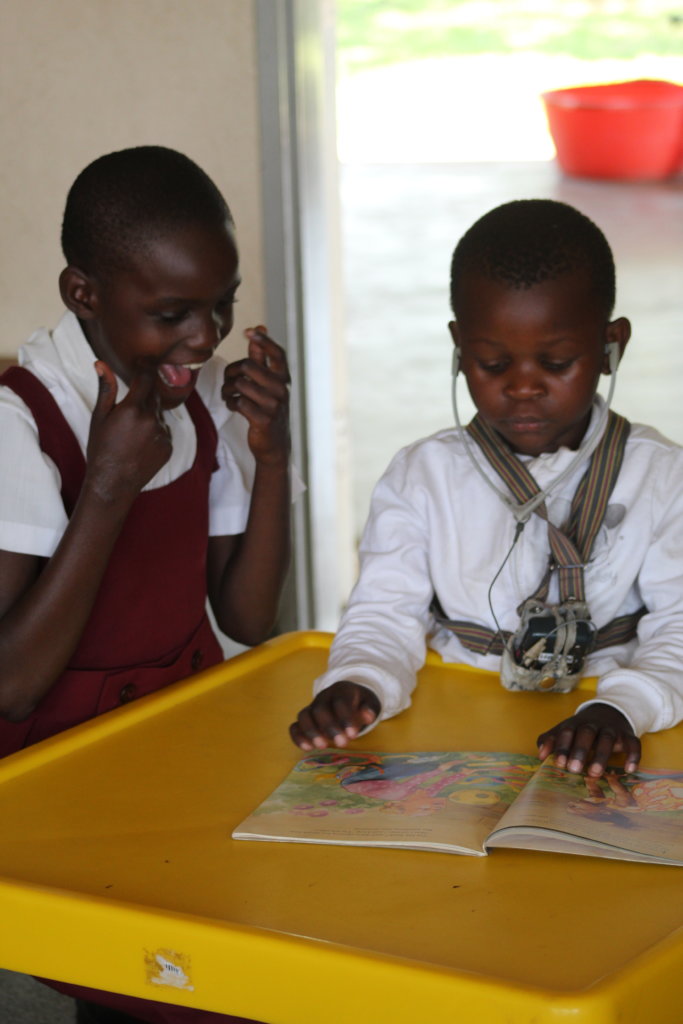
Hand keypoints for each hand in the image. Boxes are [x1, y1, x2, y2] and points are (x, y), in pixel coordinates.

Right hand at [85, 362, 171, 504]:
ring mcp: (163, 433)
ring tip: (130, 435)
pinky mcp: (169, 446)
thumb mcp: (99, 417)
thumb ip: (105, 389)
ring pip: (159, 414)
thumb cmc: (101, 449)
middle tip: (127, 412)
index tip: (141, 364)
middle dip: (143, 396)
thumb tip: (101, 363)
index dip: (145, 367)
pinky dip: (154, 432)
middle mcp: (151, 419)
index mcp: (133, 409)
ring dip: (148, 416)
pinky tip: (139, 445)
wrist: (113, 483)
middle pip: (154, 395)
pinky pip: (164, 431)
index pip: (146, 376)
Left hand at [222, 326, 290, 465]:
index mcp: (284, 378)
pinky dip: (230, 403)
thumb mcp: (268, 383)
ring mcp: (274, 405)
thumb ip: (262, 356)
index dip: (263, 339)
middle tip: (228, 381)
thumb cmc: (268, 408)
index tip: (247, 331)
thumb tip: (259, 326)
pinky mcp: (263, 420)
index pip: (277, 353)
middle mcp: (282, 390)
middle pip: (248, 366)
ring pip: (240, 384)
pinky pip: (238, 402)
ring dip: (227, 389)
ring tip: (228, 394)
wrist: (274, 445)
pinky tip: (233, 405)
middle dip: (231, 372)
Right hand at [289, 681, 380, 750]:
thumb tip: (368, 716)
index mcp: (341, 690)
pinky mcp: (306, 719)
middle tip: (342, 743)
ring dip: (311, 732)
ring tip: (322, 746)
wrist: (348, 698)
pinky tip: (307, 748)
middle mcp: (324, 697)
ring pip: (304, 715)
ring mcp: (312, 707)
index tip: (353, 735)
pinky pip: (295, 725)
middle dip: (329, 727)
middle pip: (320, 709)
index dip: (345, 718)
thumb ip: (369, 709)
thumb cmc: (359, 704)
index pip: (340, 701)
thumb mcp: (369, 703)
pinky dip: (298, 737)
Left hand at [537, 703, 640, 777]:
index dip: (562, 747)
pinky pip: (633, 743)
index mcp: (575, 723)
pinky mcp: (627, 734)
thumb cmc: (581, 728)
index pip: (567, 731)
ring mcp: (611, 728)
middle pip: (586, 733)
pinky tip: (629, 769)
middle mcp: (593, 724)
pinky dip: (633, 755)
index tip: (559, 763)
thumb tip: (540, 755)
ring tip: (594, 773)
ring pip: (607, 738)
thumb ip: (550, 740)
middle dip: (579, 750)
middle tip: (573, 769)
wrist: (608, 711)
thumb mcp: (565, 730)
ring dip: (601, 755)